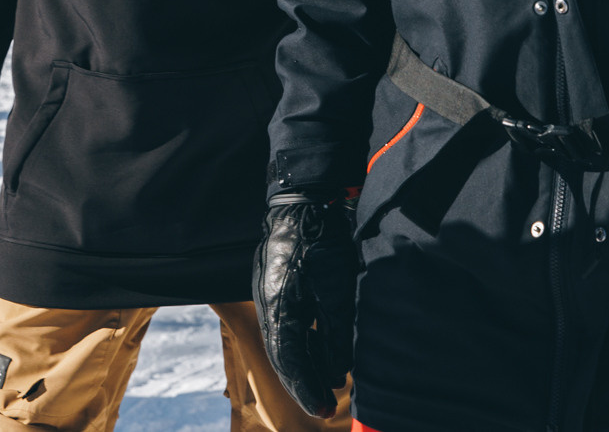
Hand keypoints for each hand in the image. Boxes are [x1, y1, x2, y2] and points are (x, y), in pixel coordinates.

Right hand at [254, 191, 357, 416]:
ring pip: (287, 342)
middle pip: (284, 356)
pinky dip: (308, 342)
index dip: (306, 387)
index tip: (323, 408)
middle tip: (326, 405)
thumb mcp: (336, 288)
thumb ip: (336, 331)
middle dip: (305, 382)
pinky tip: (326, 351)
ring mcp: (271, 295)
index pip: (290, 360)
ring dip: (309, 363)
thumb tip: (338, 368)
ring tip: (333, 381)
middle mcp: (269, 305)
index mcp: (279, 306)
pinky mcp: (279, 287)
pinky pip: (290, 325)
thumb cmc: (321, 239)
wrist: (304, 200)